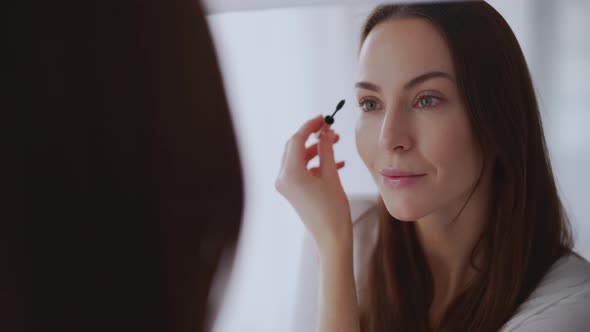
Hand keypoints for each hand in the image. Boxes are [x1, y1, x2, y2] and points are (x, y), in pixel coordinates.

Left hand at [275, 115, 351, 249]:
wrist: (331, 237)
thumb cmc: (333, 210)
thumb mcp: (331, 175)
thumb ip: (327, 150)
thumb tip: (326, 132)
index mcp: (290, 173)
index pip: (296, 140)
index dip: (310, 126)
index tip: (323, 118)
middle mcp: (283, 178)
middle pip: (294, 147)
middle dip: (312, 137)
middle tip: (330, 130)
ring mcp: (285, 185)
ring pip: (298, 157)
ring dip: (316, 149)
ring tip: (335, 144)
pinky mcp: (292, 191)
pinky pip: (301, 170)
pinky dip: (315, 163)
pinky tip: (335, 162)